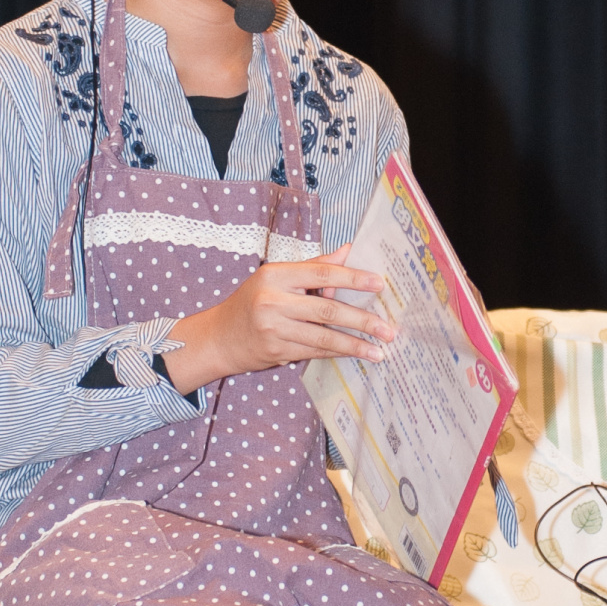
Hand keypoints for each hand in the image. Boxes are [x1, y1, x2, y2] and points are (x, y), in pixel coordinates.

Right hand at [160, 244, 395, 391]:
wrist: (219, 337)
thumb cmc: (252, 302)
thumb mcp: (277, 278)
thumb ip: (313, 267)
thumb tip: (348, 252)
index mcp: (275, 275)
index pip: (322, 273)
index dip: (353, 278)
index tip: (379, 284)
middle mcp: (273, 301)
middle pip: (327, 310)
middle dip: (362, 320)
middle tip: (388, 330)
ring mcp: (274, 329)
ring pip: (323, 337)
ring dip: (355, 345)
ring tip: (379, 350)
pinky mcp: (276, 351)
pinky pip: (314, 352)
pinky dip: (337, 353)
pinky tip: (356, 353)